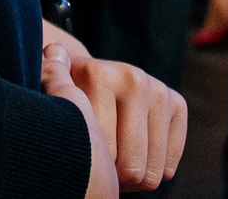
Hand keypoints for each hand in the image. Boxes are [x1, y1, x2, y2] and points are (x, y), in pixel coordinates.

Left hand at [41, 23, 185, 191]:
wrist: (92, 78)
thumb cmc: (67, 101)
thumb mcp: (52, 94)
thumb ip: (49, 78)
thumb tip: (53, 52)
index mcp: (98, 76)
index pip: (101, 155)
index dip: (91, 165)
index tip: (80, 148)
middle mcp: (134, 79)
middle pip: (131, 169)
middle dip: (115, 174)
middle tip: (100, 157)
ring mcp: (159, 91)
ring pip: (153, 173)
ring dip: (133, 176)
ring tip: (116, 155)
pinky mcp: (177, 104)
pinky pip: (169, 166)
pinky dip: (153, 168)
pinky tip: (137, 152)